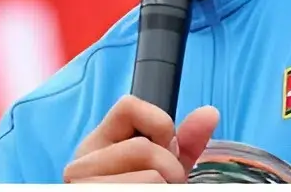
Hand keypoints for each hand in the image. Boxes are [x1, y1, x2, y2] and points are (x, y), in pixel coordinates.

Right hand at [63, 96, 218, 182]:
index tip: (167, 148)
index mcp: (95, 145)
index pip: (127, 106)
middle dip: (169, 166)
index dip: (159, 124)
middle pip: (141, 147)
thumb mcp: (162, 167)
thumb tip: (210, 113)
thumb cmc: (142, 191)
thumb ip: (185, 142)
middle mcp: (80, 166)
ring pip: (147, 177)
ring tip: (161, 191)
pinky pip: (144, 190)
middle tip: (169, 183)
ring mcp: (84, 189)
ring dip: (166, 186)